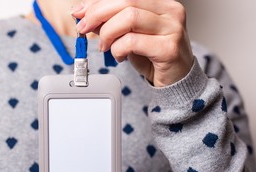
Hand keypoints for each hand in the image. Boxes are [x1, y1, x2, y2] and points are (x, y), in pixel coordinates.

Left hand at [72, 0, 193, 86]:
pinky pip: (132, 42)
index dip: (98, 3)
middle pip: (126, 2)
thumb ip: (111, 23)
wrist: (175, 79)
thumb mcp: (129, 35)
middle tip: (84, 28)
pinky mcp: (168, 48)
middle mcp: (170, 11)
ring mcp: (172, 28)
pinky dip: (118, 49)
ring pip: (129, 18)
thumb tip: (85, 15)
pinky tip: (119, 56)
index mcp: (161, 3)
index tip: (80, 13)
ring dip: (108, 33)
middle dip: (98, 14)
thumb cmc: (153, 56)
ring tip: (105, 46)